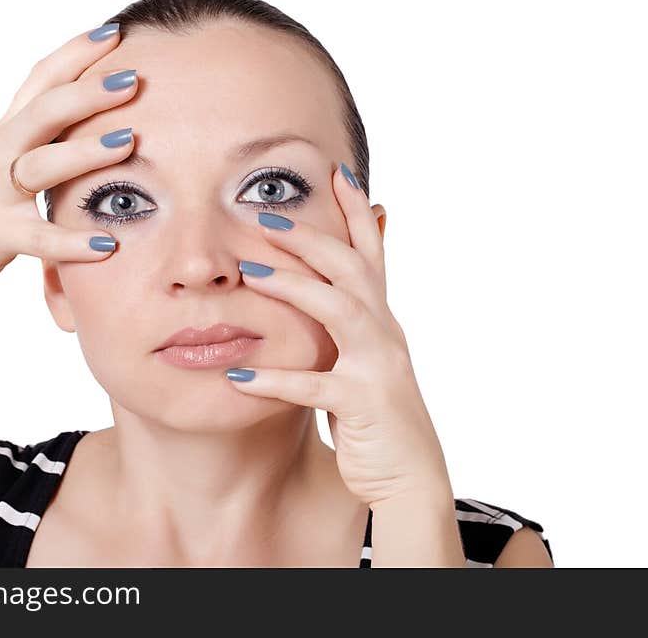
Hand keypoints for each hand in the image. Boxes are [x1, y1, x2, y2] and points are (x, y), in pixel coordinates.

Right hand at [0, 24, 137, 301]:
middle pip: (44, 111)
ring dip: (85, 151)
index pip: (41, 84)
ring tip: (129, 141)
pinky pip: (38, 238)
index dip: (75, 55)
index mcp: (4, 136)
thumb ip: (34, 146)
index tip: (114, 32)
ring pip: (41, 165)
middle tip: (132, 76)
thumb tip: (79, 127)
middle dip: (87, 91)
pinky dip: (72, 242)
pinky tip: (108, 243)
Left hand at [227, 164, 452, 508]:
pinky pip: (316, 385)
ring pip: (340, 310)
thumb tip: (328, 297)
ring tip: (249, 272)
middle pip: (352, 268)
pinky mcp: (365, 404)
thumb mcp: (366, 363)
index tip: (339, 171)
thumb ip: (349, 329)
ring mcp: (379, 366)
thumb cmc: (378, 417)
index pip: (372, 254)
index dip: (358, 212)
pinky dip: (276, 379)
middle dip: (313, 237)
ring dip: (295, 287)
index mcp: (382, 322)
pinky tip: (239, 375)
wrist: (409, 476)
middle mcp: (386, 334)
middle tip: (266, 215)